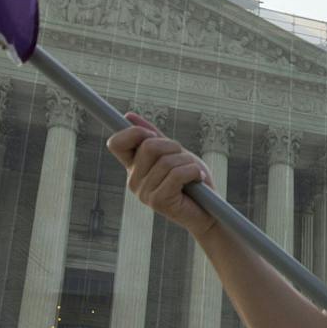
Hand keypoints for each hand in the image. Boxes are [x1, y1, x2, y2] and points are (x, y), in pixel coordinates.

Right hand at [106, 114, 218, 236]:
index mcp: (134, 168)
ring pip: (166, 161)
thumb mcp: (174, 153)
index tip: (153, 135)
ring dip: (188, 163)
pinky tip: (198, 180)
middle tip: (185, 161)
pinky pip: (176, 174)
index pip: (116, 143)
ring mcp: (144, 193)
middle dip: (174, 147)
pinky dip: (194, 172)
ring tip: (194, 175)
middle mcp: (133, 181)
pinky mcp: (158, 202)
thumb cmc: (193, 181)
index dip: (134, 132)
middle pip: (148, 146)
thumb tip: (128, 116)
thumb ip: (153, 136)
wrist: (210, 211)